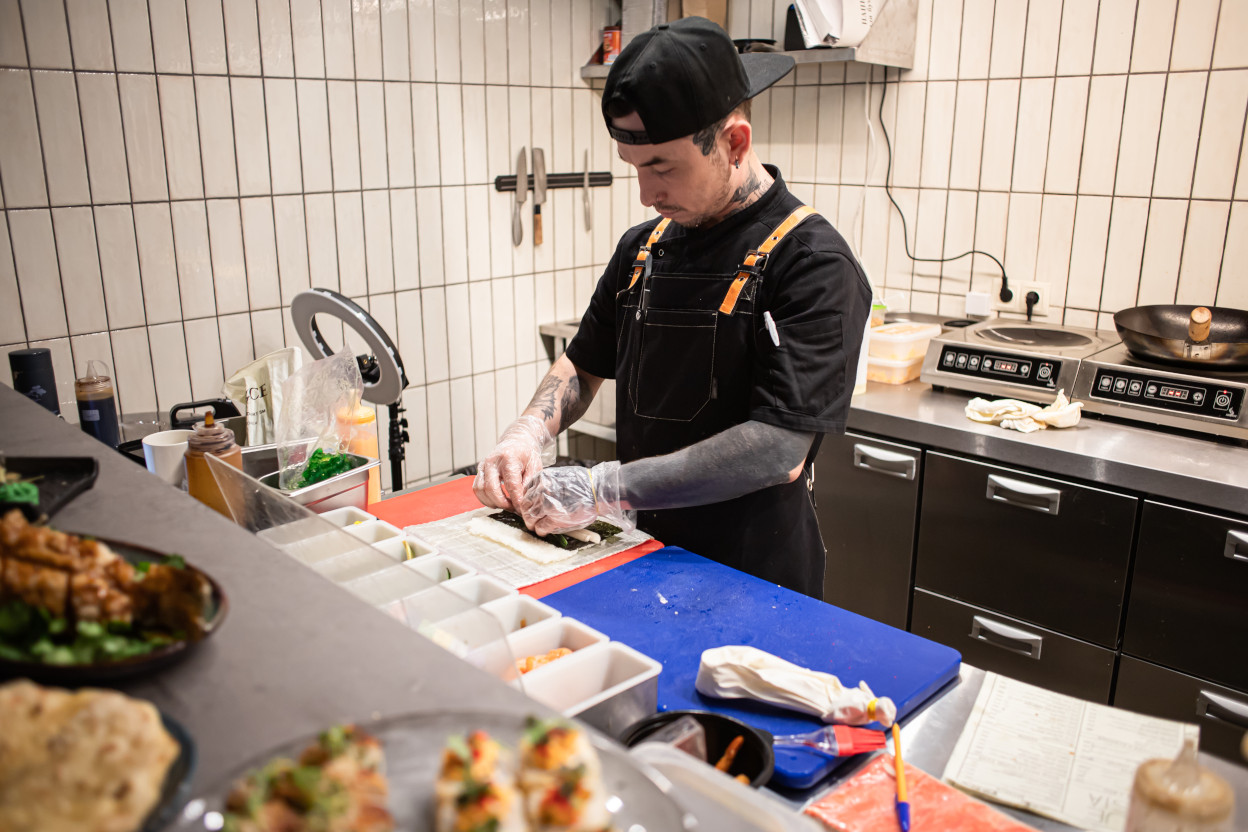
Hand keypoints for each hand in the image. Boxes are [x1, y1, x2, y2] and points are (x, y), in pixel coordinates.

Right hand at [472, 415, 553, 510]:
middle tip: (514, 509)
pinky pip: (477, 489)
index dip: (516, 500)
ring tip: (507, 505)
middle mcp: (492, 461)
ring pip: (481, 490)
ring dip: (493, 502)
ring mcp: (483, 465)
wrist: (517, 441)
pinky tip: (497, 501)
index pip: (511, 484)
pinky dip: (485, 499)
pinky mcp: (479, 470)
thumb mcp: (535, 467)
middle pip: (491, 488)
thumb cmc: (527, 454)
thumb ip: (530, 483)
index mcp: (509, 458)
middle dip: (503, 504)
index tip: (522, 510)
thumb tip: (526, 502)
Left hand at [519, 461, 634, 535]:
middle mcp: (542, 492)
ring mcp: (547, 506)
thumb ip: (545, 485)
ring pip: (531, 518)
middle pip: (525, 507)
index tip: (529, 507)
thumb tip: (536, 495)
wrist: (597, 491)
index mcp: (542, 480)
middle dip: (527, 515)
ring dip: (532, 524)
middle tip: (530, 519)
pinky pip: (541, 527)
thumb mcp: (559, 476)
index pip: (526, 493)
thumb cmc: (582, 483)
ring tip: (535, 526)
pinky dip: (540, 531)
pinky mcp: (555, 519)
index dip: (527, 502)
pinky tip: (543, 531)